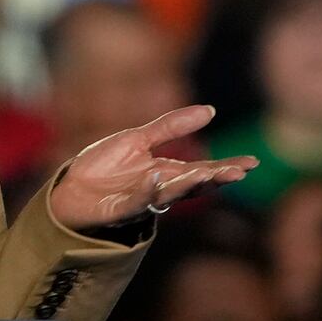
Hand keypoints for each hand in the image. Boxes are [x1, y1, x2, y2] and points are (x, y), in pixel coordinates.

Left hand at [49, 105, 257, 231]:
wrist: (69, 188)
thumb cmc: (103, 167)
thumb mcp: (137, 140)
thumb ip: (171, 127)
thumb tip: (210, 110)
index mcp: (167, 173)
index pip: (203, 170)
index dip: (226, 167)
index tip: (252, 163)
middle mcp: (159, 189)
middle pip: (192, 185)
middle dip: (214, 178)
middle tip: (237, 173)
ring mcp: (140, 202)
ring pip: (169, 195)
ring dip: (187, 184)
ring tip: (206, 172)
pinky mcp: (118, 211)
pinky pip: (135, 202)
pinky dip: (145, 191)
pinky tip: (155, 178)